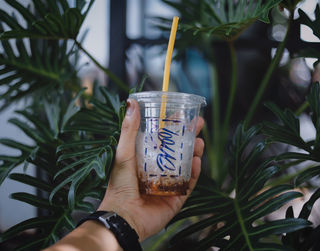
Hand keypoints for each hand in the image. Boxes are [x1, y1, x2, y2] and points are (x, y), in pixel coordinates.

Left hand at [98, 99, 204, 240]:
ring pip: (187, 165)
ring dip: (195, 153)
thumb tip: (131, 102)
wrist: (123, 216)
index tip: (184, 114)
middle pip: (179, 150)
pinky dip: (195, 173)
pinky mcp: (177, 198)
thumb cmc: (120, 184)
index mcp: (147, 158)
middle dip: (190, 137)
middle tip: (199, 125)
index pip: (164, 138)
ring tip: (199, 143)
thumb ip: (129, 129)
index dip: (175, 126)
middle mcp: (160, 169)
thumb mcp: (124, 152)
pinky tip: (197, 162)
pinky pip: (189, 184)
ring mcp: (169, 183)